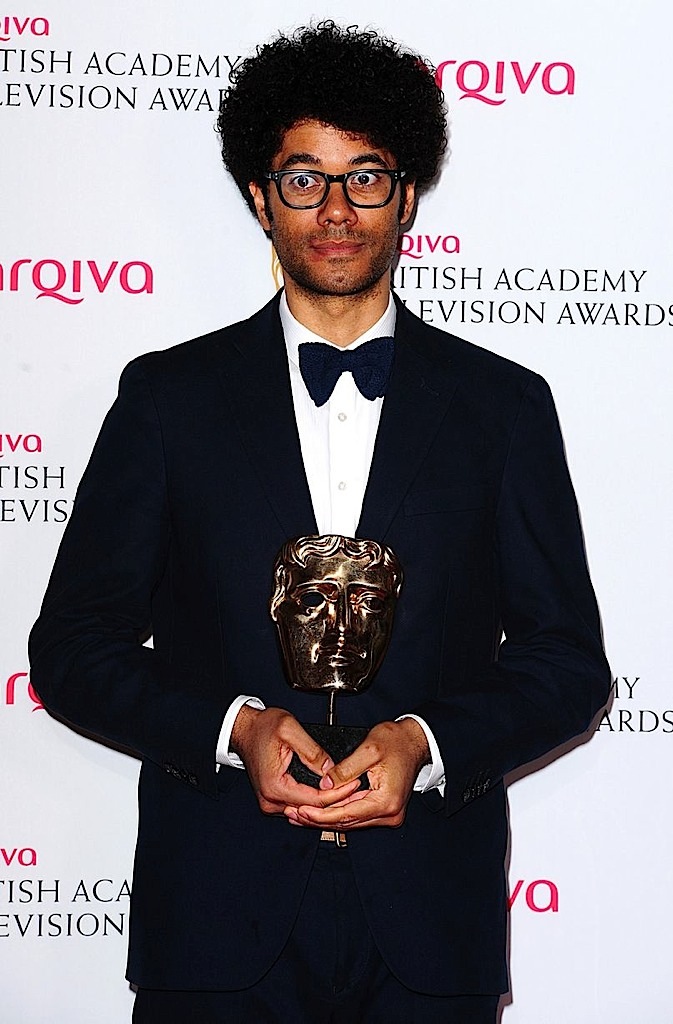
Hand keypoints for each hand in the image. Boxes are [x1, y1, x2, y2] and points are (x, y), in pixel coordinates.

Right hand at [230, 705, 360, 816]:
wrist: (245, 730)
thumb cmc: (262, 727)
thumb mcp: (290, 729)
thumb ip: (312, 751)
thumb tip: (331, 769)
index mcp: (274, 786)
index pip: (315, 800)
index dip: (338, 793)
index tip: (355, 785)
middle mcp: (270, 800)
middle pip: (312, 810)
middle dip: (337, 801)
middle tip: (358, 792)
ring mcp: (270, 802)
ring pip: (307, 811)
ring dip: (328, 803)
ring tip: (349, 793)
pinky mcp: (273, 799)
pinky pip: (299, 805)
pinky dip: (316, 802)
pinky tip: (332, 794)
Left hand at [285, 718, 429, 830]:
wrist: (415, 740)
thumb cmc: (397, 741)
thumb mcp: (368, 750)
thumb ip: (345, 769)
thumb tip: (325, 784)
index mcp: (387, 801)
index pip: (347, 814)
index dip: (321, 814)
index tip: (301, 810)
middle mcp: (390, 813)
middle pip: (347, 822)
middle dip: (318, 819)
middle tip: (294, 815)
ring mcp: (388, 814)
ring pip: (350, 821)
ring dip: (325, 818)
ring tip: (300, 814)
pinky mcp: (384, 809)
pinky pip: (356, 815)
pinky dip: (337, 812)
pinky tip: (319, 810)